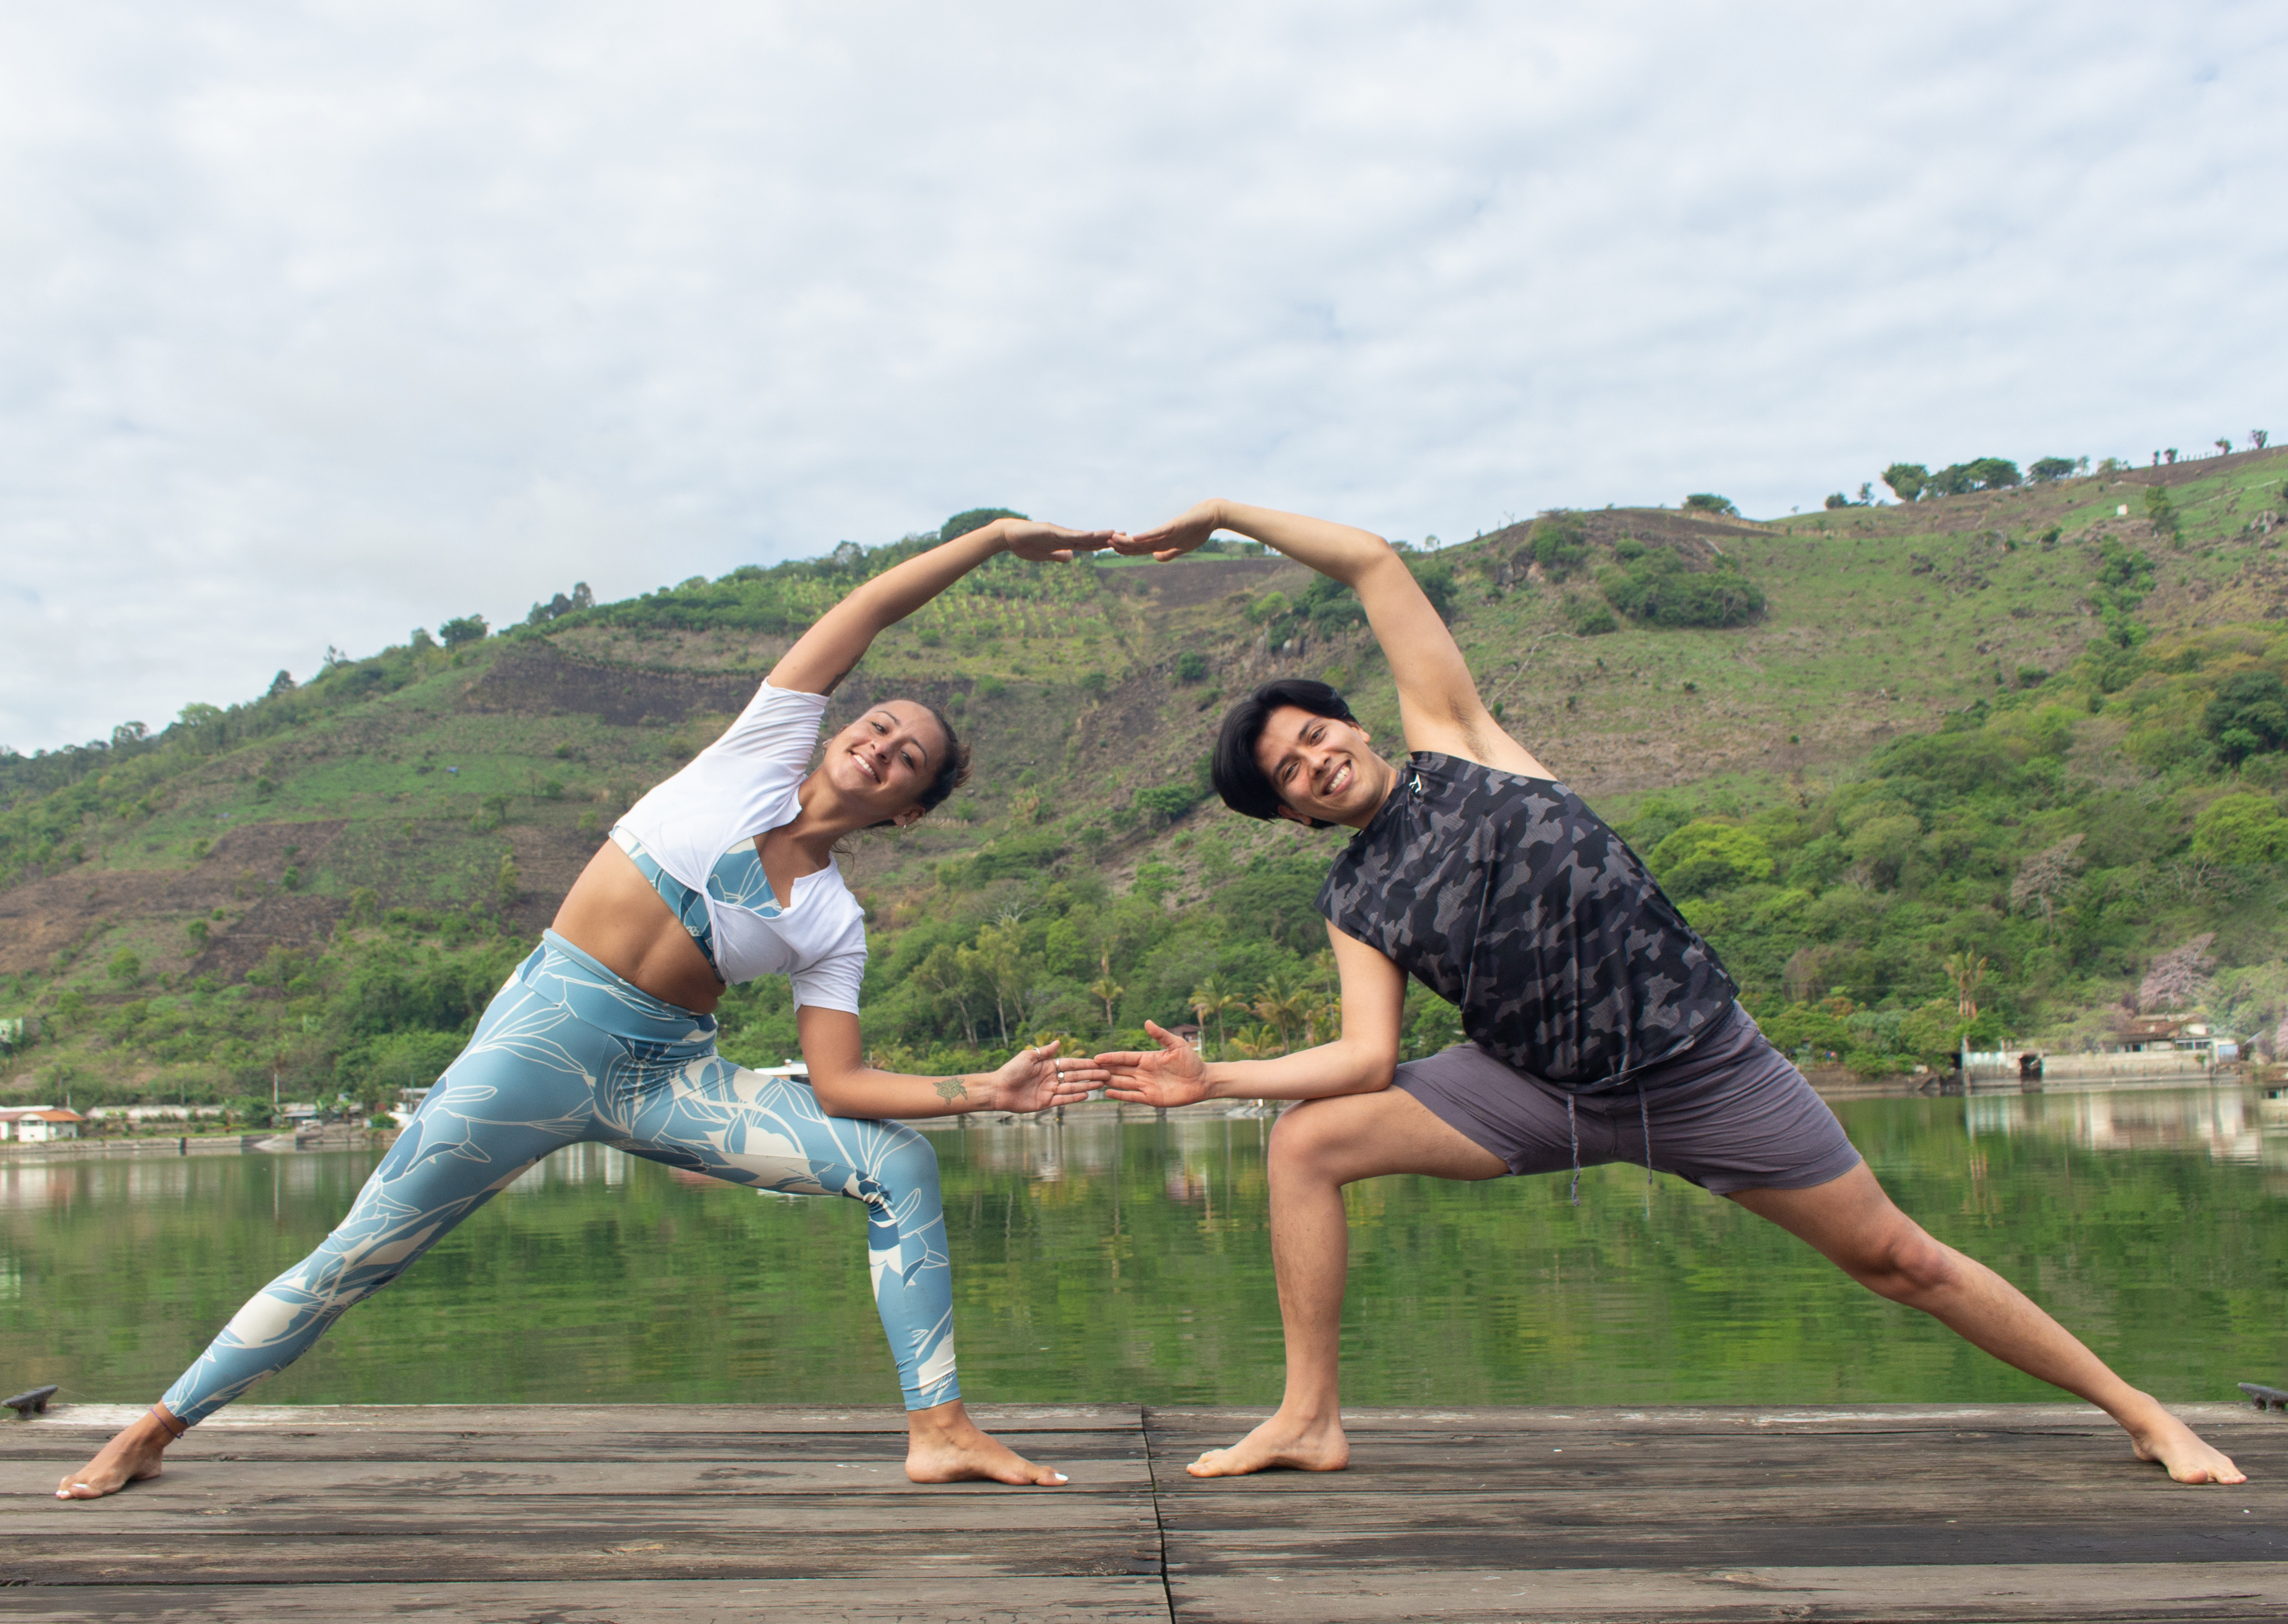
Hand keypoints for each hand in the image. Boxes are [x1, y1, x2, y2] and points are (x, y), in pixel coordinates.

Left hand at [988, 1041, 1104, 1114]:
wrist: (998, 1089)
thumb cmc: (1011, 1070)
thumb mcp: (1028, 1056)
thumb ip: (1045, 1051)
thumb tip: (1059, 1042)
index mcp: (1048, 1065)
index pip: (1071, 1064)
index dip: (1085, 1064)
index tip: (1098, 1063)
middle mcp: (1051, 1078)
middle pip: (1075, 1076)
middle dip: (1091, 1075)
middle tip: (1107, 1075)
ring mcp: (1049, 1090)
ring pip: (1072, 1088)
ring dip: (1087, 1086)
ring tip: (1101, 1084)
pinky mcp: (1045, 1102)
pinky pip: (1063, 1099)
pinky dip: (1074, 1097)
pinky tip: (1086, 1095)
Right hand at [999, 520, 1116, 562]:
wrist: (1007, 535)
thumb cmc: (1024, 544)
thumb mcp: (1045, 555)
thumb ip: (1058, 555)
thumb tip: (1071, 558)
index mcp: (1064, 542)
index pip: (1087, 545)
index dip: (1102, 545)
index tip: (1117, 544)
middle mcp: (1064, 535)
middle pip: (1089, 538)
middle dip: (1107, 537)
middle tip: (1127, 535)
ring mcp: (1058, 532)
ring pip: (1082, 535)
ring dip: (1098, 534)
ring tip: (1114, 533)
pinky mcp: (1049, 530)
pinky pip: (1067, 535)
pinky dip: (1080, 535)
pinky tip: (1091, 535)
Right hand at [1097, 1021, 1210, 1107]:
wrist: (1203, 1081)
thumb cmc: (1191, 1061)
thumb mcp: (1176, 1045)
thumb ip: (1160, 1035)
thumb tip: (1147, 1022)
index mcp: (1147, 1059)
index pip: (1124, 1058)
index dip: (1111, 1058)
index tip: (1097, 1057)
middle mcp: (1143, 1072)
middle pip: (1120, 1070)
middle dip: (1106, 1069)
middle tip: (1089, 1069)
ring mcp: (1146, 1085)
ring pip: (1123, 1083)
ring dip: (1110, 1081)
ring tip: (1095, 1080)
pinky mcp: (1151, 1098)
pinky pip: (1132, 1097)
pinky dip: (1120, 1095)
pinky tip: (1108, 1093)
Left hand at [1113, 500, 1222, 561]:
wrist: (1213, 515)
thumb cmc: (1199, 530)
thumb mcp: (1182, 547)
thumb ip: (1168, 553)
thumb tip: (1154, 557)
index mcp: (1163, 542)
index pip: (1141, 548)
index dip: (1127, 550)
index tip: (1113, 550)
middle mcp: (1162, 536)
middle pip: (1138, 544)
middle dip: (1122, 545)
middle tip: (1104, 543)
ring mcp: (1168, 530)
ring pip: (1144, 538)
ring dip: (1128, 540)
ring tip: (1112, 539)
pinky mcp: (1175, 525)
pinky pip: (1158, 533)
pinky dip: (1146, 536)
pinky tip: (1134, 538)